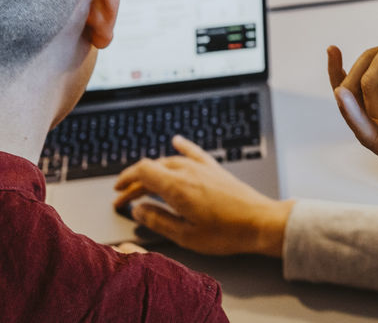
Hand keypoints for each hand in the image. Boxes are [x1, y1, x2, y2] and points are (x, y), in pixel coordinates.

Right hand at [113, 135, 294, 256]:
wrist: (260, 221)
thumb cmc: (225, 233)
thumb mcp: (185, 235)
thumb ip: (158, 220)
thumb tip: (138, 210)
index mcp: (177, 186)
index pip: (142, 171)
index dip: (126, 180)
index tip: (117, 193)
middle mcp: (188, 171)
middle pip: (153, 167)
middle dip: (136, 182)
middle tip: (125, 199)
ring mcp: (203, 167)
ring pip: (170, 161)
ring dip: (153, 171)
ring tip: (143, 185)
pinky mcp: (215, 169)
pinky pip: (194, 152)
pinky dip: (182, 146)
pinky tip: (176, 141)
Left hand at [328, 40, 377, 223]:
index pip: (367, 130)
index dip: (353, 112)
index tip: (340, 94)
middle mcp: (374, 133)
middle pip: (365, 91)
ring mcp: (368, 120)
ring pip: (354, 85)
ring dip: (368, 59)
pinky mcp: (368, 110)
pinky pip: (348, 87)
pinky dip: (339, 68)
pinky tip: (333, 50)